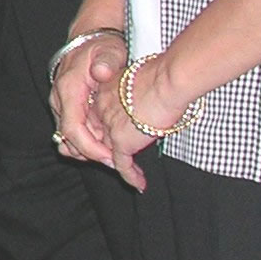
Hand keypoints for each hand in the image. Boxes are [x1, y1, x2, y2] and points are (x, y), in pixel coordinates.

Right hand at [50, 32, 127, 171]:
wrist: (90, 38)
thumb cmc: (102, 46)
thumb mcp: (109, 50)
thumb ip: (106, 61)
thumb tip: (101, 72)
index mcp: (68, 89)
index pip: (73, 129)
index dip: (90, 147)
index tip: (110, 157)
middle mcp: (60, 100)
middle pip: (69, 138)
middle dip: (91, 154)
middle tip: (116, 161)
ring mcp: (61, 105)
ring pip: (68, 137)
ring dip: (88, 149)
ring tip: (113, 153)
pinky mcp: (67, 108)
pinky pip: (72, 131)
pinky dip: (87, 141)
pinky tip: (106, 142)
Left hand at [81, 49, 186, 192]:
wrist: (166, 79)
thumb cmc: (161, 75)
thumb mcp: (139, 81)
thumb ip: (135, 92)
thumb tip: (148, 97)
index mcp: (102, 92)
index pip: (95, 115)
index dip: (101, 129)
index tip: (110, 138)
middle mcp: (99, 110)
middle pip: (94, 136)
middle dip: (102, 151)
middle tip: (115, 162)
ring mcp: (108, 126)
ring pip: (104, 153)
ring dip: (117, 165)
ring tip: (131, 175)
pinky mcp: (120, 141)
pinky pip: (122, 165)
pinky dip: (131, 176)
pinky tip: (139, 184)